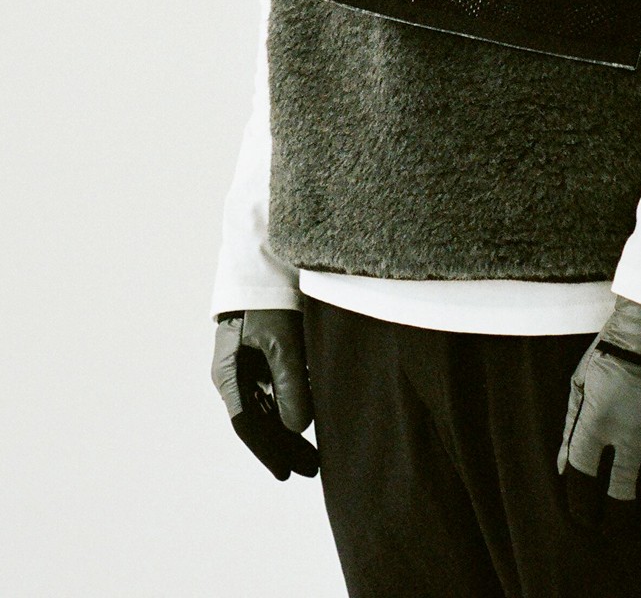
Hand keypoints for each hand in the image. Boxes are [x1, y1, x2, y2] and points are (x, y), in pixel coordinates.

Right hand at [211, 308, 319, 480]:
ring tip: (313, 454)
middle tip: (310, 468)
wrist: (266, 267)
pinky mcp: (264, 357)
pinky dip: (292, 407)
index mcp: (229, 374)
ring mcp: (248, 367)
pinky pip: (275, 391)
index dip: (268, 450)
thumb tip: (297, 428)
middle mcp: (235, 375)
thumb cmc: (269, 302)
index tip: (286, 472)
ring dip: (289, 430)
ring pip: (268, 409)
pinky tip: (311, 420)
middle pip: (259, 421)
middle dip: (283, 446)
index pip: (248, 424)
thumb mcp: (282, 342)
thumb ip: (290, 383)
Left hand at [556, 296, 640, 530]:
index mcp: (597, 424)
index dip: (579, 504)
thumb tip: (564, 466)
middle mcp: (631, 441)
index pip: (581, 480)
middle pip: (619, 498)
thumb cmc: (620, 345)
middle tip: (612, 529)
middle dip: (613, 521)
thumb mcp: (584, 377)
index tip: (581, 516)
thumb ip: (572, 424)